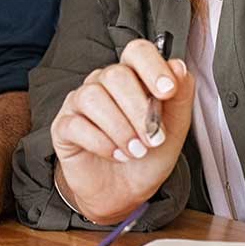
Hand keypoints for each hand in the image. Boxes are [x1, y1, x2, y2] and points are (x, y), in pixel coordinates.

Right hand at [51, 38, 193, 224]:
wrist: (125, 193)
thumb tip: (178, 67)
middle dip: (139, 110)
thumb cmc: (147, 157)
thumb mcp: (175, 130)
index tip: (168, 92)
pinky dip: (101, 143)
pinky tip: (116, 155)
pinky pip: (76, 124)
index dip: (152, 67)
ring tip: (135, 152)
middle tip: (154, 139)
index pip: (137, 52)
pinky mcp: (64, 126)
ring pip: (93, 97)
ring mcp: (80, 103)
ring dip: (120, 128)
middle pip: (116, 74)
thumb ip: (180, 97)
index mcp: (132, 77)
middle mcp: (103, 83)